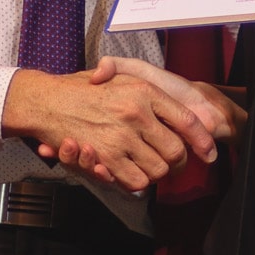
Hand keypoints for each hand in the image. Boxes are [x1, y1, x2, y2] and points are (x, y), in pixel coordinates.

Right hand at [43, 57, 247, 185]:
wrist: (46, 101)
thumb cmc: (82, 89)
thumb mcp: (117, 73)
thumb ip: (147, 86)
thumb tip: (169, 102)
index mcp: (144, 91)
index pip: (187, 119)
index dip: (201, 140)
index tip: (208, 152)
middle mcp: (137, 112)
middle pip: (176, 150)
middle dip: (177, 163)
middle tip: (172, 164)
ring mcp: (122, 136)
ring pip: (158, 169)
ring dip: (155, 173)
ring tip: (148, 167)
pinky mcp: (106, 156)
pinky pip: (135, 180)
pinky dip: (136, 182)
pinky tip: (131, 172)